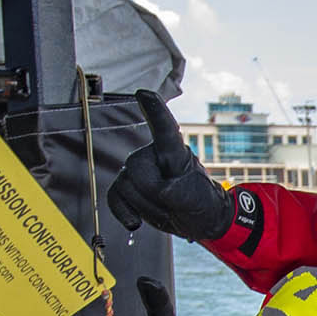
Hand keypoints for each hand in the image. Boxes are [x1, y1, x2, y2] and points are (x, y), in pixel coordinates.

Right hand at [106, 93, 232, 241]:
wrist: (198, 220)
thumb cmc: (201, 203)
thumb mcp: (194, 198)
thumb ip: (174, 191)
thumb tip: (155, 190)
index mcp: (173, 152)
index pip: (164, 128)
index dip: (154, 110)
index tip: (143, 93)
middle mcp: (152, 155)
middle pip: (135, 168)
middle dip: (151, 191)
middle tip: (173, 202)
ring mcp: (140, 171)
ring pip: (124, 185)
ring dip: (144, 205)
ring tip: (166, 207)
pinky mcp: (130, 187)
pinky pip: (115, 197)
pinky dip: (123, 211)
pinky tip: (135, 221)